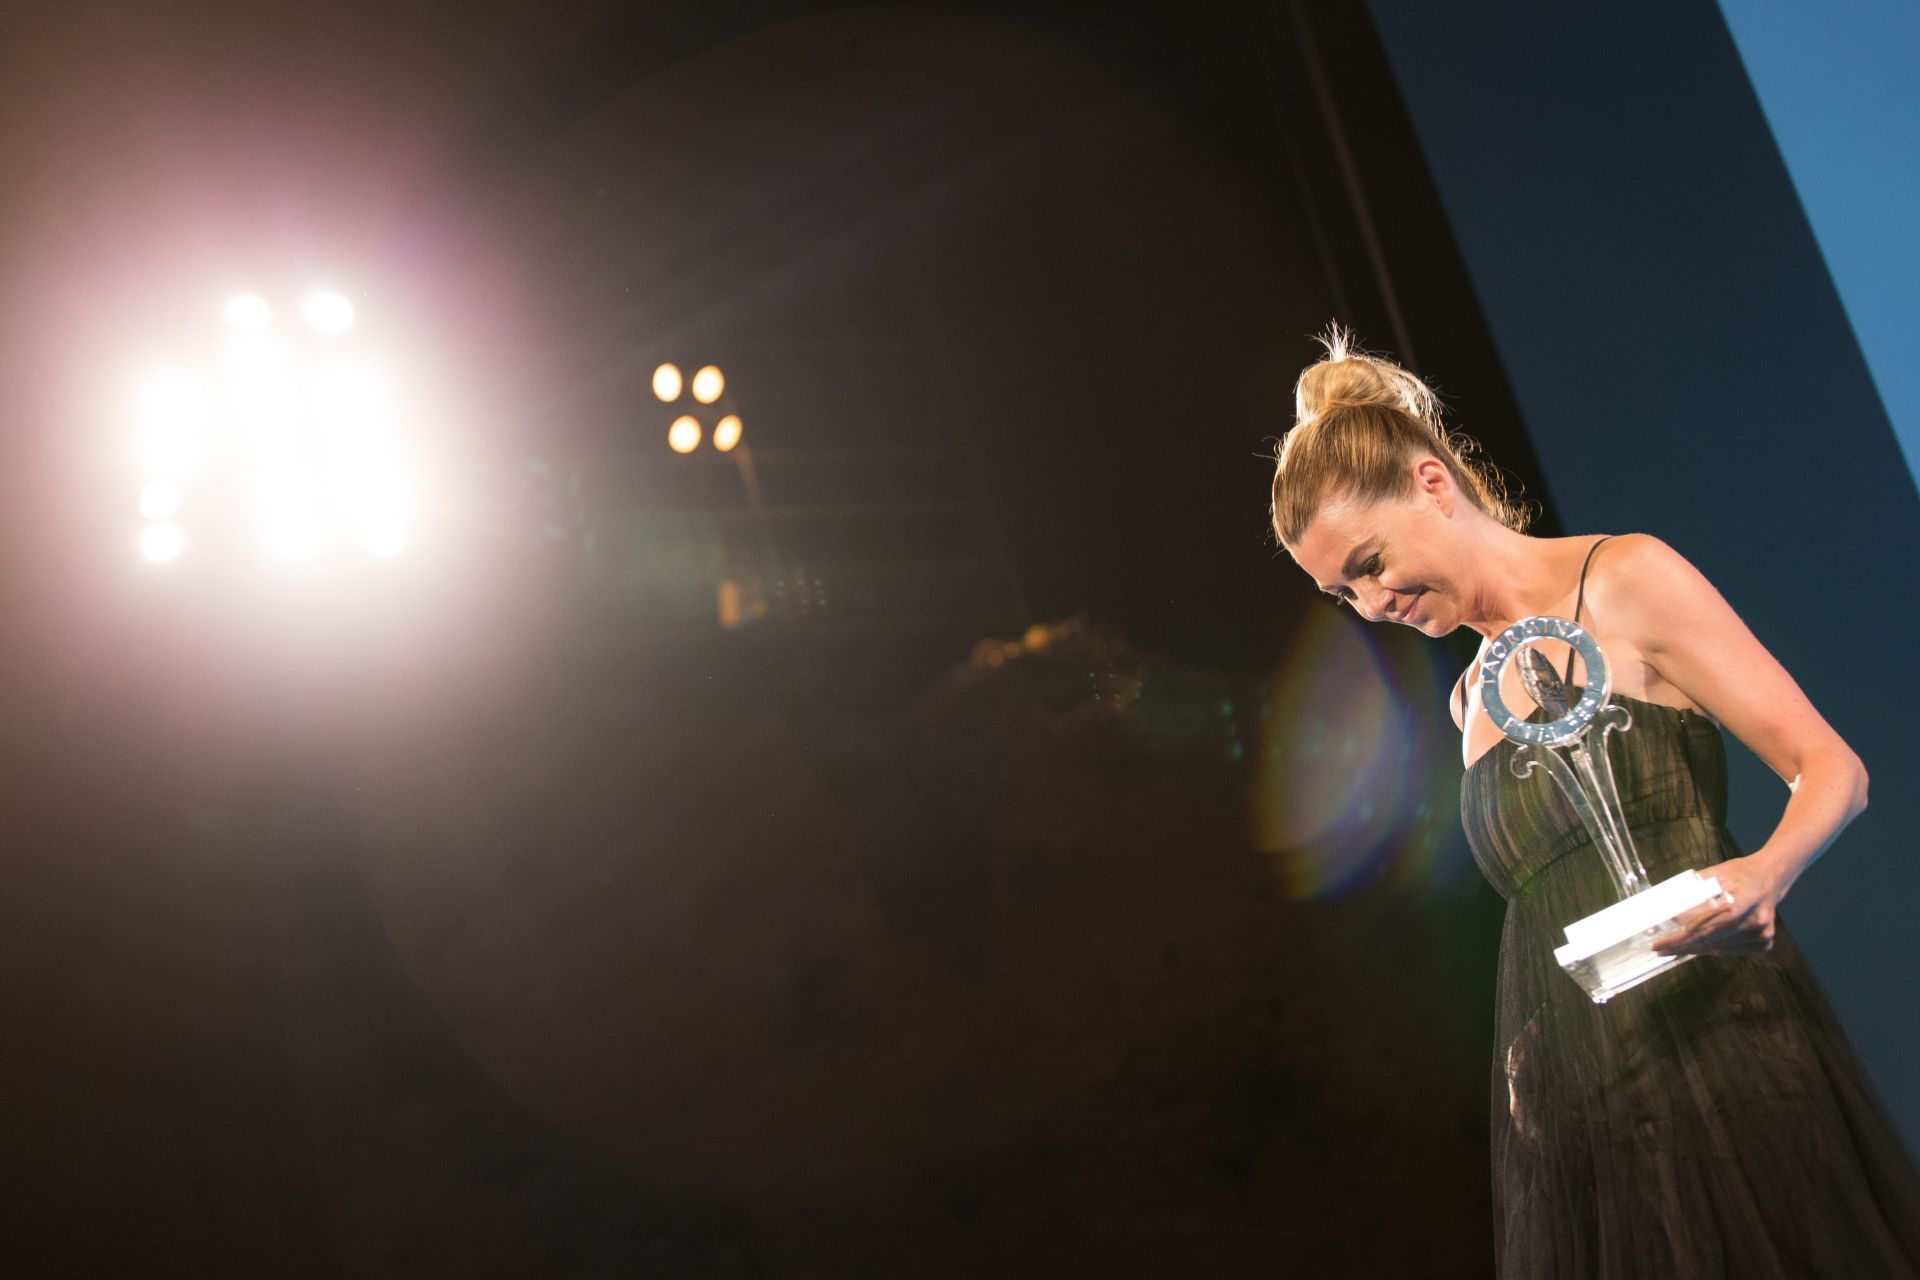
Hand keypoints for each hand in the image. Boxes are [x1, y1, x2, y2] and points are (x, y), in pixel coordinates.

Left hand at [1649, 855, 1785, 956]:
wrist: (1770, 878)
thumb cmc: (1739, 874)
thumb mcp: (1714, 875)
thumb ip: (1693, 893)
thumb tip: (1668, 911)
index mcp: (1742, 902)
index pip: (1704, 927)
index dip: (1679, 938)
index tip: (1659, 943)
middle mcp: (1754, 922)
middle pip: (1709, 941)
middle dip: (1680, 947)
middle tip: (1659, 949)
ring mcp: (1762, 935)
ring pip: (1718, 949)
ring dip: (1693, 949)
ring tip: (1671, 948)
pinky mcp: (1764, 943)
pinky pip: (1730, 950)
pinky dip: (1710, 948)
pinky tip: (1695, 946)